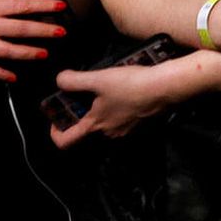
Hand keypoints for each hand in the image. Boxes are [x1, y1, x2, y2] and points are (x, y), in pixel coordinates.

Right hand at [0, 0, 66, 82]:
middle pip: (21, 30)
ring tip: (43, 54)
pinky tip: (14, 77)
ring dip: (28, 53)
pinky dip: (2, 74)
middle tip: (61, 32)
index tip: (61, 6)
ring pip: (9, 51)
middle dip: (44, 31)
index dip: (44, 5)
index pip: (23, 6)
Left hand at [48, 61, 189, 148]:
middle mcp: (109, 133)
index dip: (54, 132)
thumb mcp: (99, 78)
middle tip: (81, 93)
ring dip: (99, 107)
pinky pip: (119, 117)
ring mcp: (125, 129)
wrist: (166, 87)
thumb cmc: (132, 85)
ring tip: (103, 87)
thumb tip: (59, 80)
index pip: (65, 142)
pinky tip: (122, 88)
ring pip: (104, 122)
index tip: (55, 117)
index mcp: (95, 125)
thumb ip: (75, 80)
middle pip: (86, 129)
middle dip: (80, 112)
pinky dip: (115, 105)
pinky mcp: (138, 121)